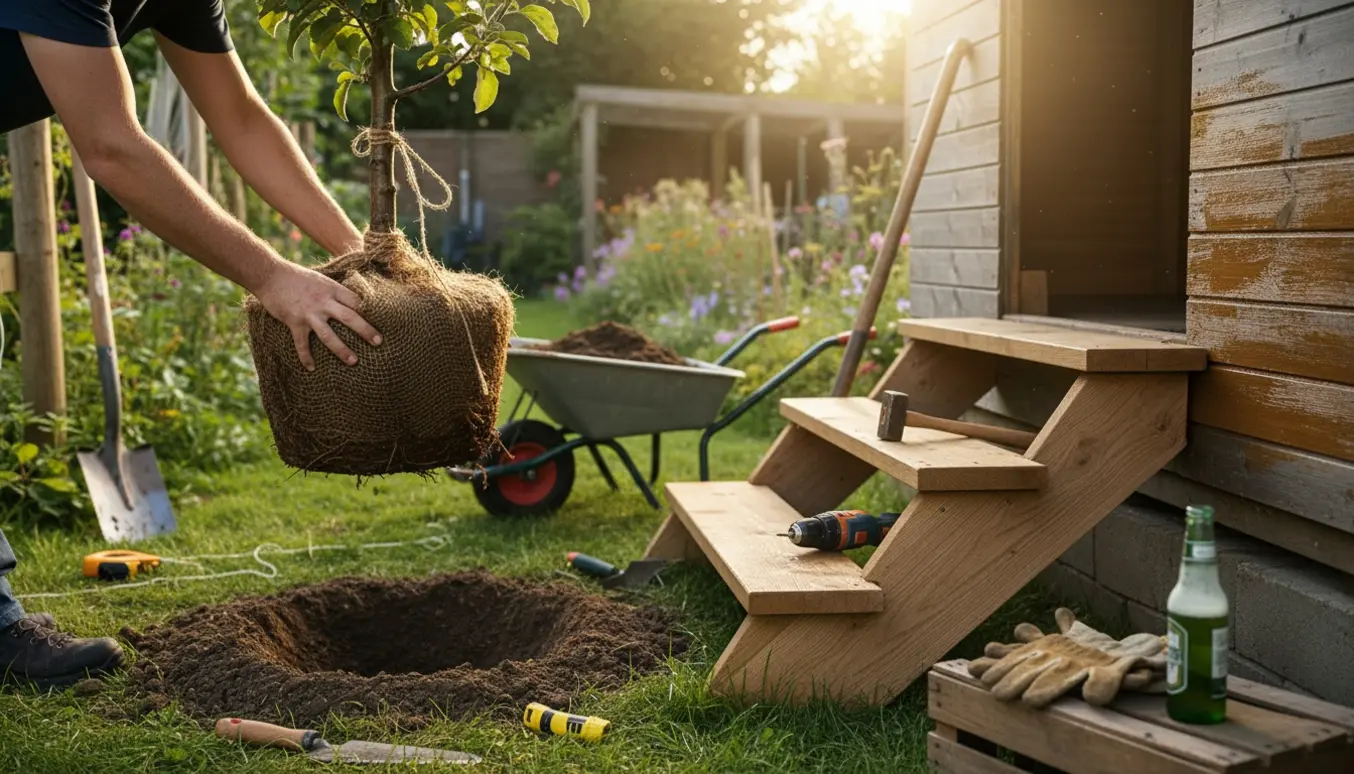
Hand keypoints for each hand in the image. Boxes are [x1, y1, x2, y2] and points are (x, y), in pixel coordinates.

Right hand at [253, 261, 381, 369]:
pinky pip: (302, 343)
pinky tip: (310, 368)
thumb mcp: (321, 279)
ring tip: (353, 361)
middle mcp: (323, 302)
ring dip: (342, 349)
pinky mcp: (294, 322)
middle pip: (349, 317)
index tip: (383, 321)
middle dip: (365, 331)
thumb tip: (352, 302)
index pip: (356, 301)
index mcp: (332, 289)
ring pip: (328, 335)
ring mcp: (309, 313)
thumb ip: (335, 291)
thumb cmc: (298, 277)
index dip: (369, 312)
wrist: (271, 275)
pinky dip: (305, 356)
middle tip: (378, 342)